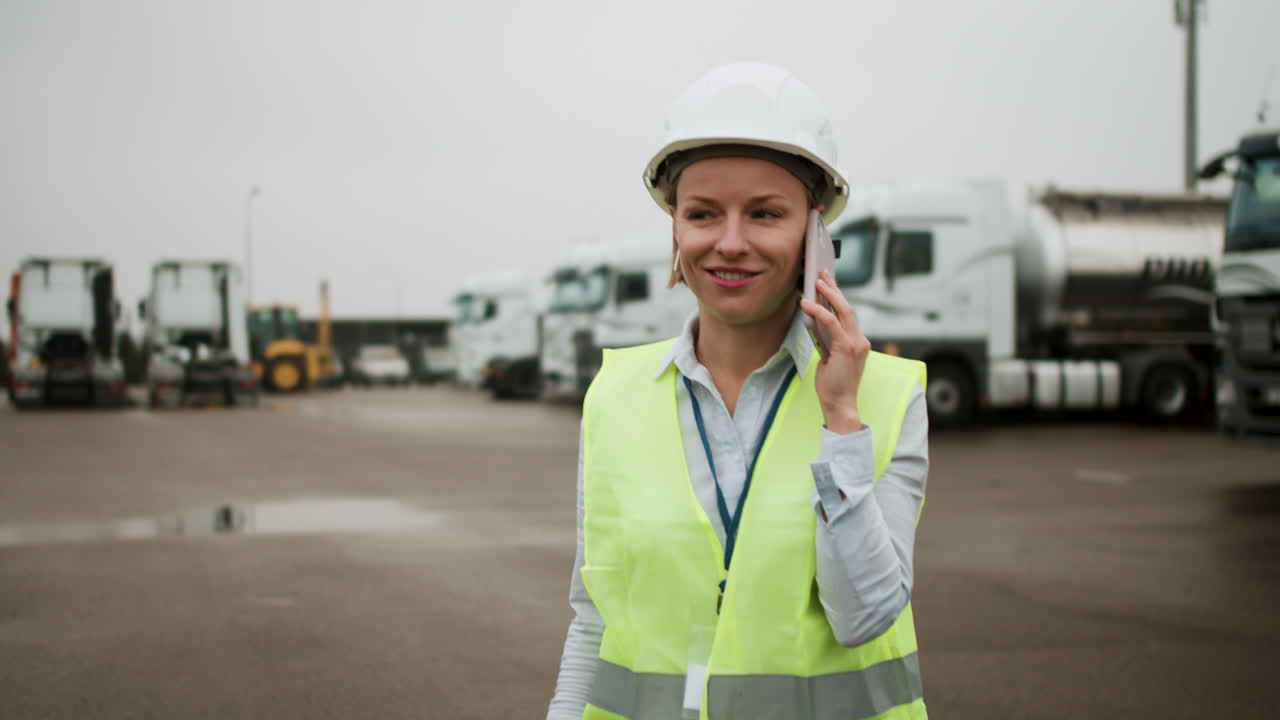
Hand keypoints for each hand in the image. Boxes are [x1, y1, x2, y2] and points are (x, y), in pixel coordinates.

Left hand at [799, 270, 868, 433]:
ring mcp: (856, 343)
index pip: (847, 315)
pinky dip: (818, 311)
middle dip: (835, 289)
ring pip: (843, 310)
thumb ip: (826, 339)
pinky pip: (831, 323)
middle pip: (847, 307)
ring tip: (817, 281)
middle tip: (823, 274)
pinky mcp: (845, 347)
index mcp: (857, 342)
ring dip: (829, 294)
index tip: (828, 284)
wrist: (839, 404)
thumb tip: (815, 321)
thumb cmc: (833, 384)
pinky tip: (807, 304)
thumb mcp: (829, 357)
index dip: (838, 298)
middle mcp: (860, 340)